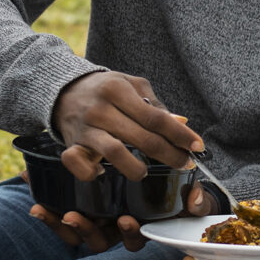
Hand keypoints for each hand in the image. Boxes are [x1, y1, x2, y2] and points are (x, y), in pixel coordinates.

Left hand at [28, 177, 216, 252]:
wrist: (161, 179)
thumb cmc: (177, 198)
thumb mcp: (190, 198)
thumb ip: (195, 200)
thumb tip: (195, 198)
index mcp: (140, 227)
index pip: (133, 238)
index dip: (129, 232)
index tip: (127, 219)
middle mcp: (115, 228)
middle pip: (97, 239)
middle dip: (85, 230)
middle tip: (74, 216)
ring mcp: (97, 221)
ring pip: (75, 233)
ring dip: (59, 224)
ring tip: (45, 210)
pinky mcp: (82, 208)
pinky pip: (60, 217)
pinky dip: (46, 209)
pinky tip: (33, 197)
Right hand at [52, 71, 202, 180]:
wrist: (62, 90)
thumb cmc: (105, 89)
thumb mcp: (131, 86)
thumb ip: (155, 105)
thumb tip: (182, 123)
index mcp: (118, 90)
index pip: (156, 117)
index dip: (179, 134)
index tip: (197, 146)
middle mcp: (100, 108)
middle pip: (142, 138)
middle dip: (169, 154)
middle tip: (184, 163)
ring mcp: (85, 128)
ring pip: (115, 153)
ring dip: (135, 168)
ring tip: (144, 172)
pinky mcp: (70, 145)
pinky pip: (80, 166)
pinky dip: (92, 174)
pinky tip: (103, 172)